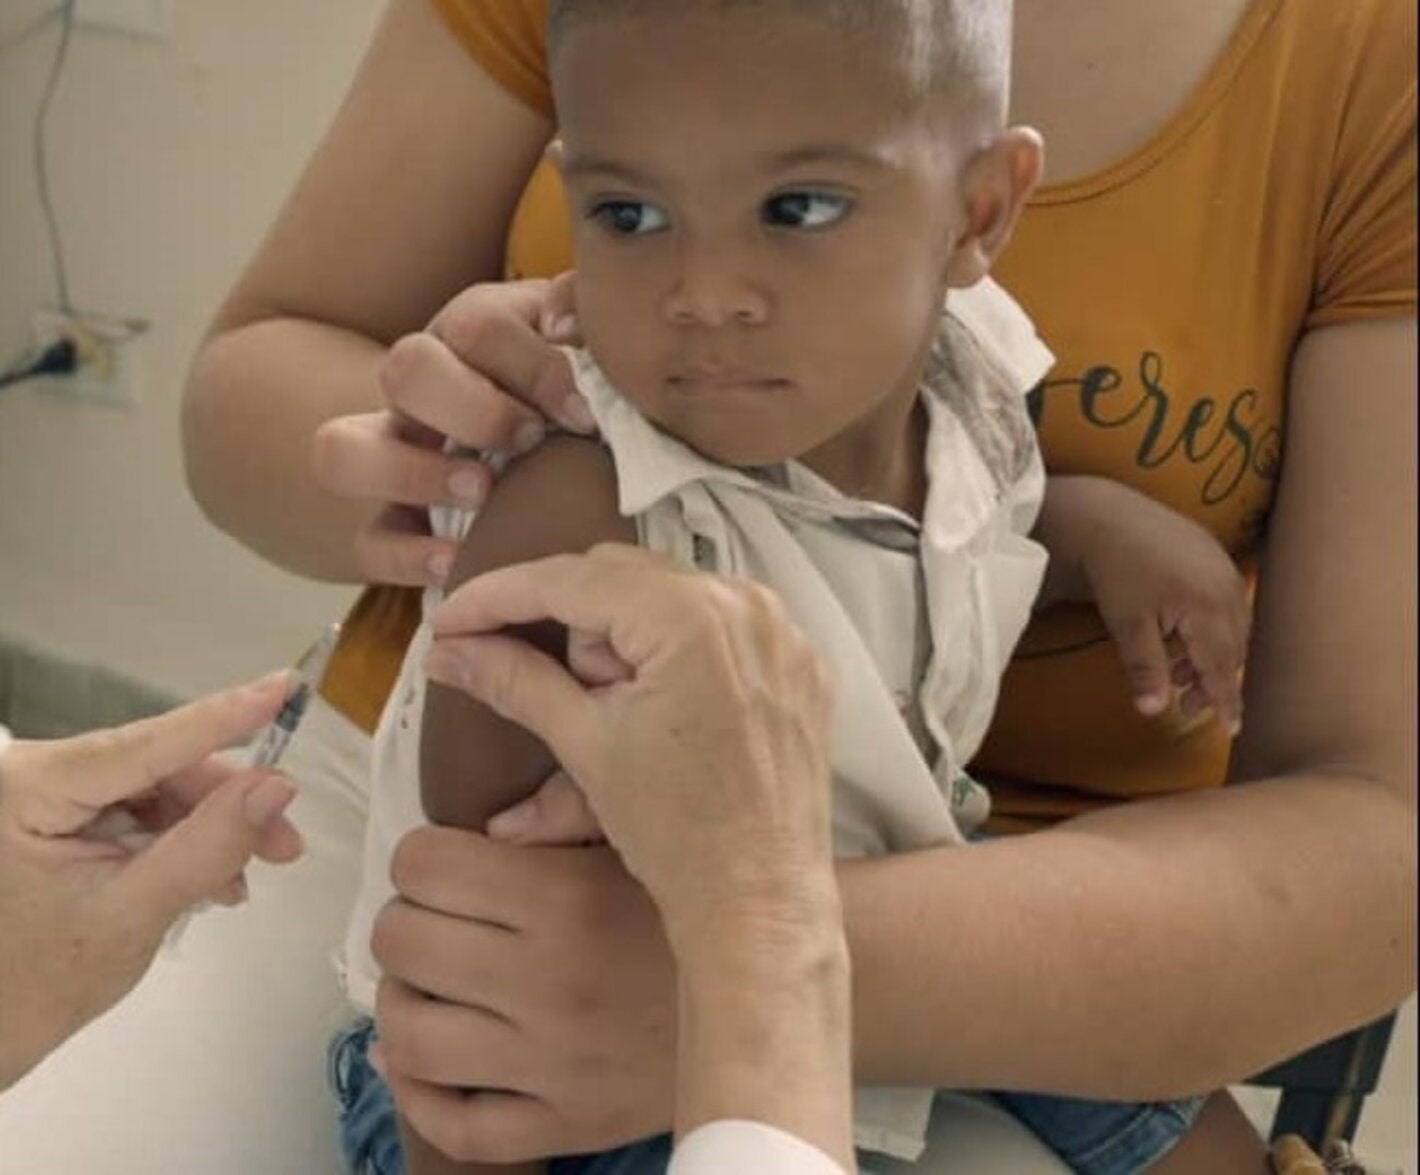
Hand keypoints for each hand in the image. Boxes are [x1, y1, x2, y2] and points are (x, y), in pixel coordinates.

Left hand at [0, 674, 302, 1090]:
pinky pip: (138, 817)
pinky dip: (181, 847)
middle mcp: (33, 776)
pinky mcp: (57, 824)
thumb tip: (277, 786)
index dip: (224, 717)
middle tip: (287, 846)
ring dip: (210, 832)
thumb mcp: (133, 915)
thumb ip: (208, 845)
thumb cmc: (35, 987)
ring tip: (242, 883)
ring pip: (156, 794)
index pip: (147, 744)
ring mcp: (45, 800)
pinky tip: (212, 883)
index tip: (285, 687)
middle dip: (226, 805)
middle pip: (158, 770)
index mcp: (30, 787)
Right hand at [309, 273, 588, 587]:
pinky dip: (407, 555)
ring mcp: (396, 456)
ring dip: (413, 471)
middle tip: (531, 439)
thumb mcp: (593, 345)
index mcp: (472, 335)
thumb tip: (563, 326)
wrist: (567, 446)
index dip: (534, 368)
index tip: (584, 413)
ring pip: (342, 449)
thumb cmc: (584, 392)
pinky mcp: (394, 527)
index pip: (475, 327)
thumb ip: (584, 316)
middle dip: (472, 408)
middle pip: (404, 369)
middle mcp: (422, 389)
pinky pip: (369, 541)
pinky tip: (457, 561)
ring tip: (482, 492)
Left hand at [370, 828, 676, 1162]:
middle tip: (439, 918)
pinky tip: (426, 1056)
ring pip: (408, 1034)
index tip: (444, 864)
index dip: (422, 858)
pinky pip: (455, 1126)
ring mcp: (550, 1064)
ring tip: (434, 981)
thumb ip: (561, 807)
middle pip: (401, 942)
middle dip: (407, 920)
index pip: (423, 866)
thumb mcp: (639, 832)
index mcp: (563, 898)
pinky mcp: (563, 1125)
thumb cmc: (696, 902)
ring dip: (404, 999)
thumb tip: (479, 830)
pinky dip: (418, 1092)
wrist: (772, 992)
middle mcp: (546, 984)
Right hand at [416, 544, 848, 1163]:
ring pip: (669, 596)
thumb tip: (447, 650)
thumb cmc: (672, 831)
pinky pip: (720, 624)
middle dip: (571, 626)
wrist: (760, 900)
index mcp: (691, 616)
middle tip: (556, 691)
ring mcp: (782, 629)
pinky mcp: (800, 660)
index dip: (499, 596)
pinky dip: (678, 651)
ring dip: (625, 640)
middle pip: (621, 578)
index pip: (572, 580)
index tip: (449, 619)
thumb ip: (515, 680)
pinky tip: (663, 711)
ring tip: (618, 713)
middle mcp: (747, 602)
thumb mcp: (585, 744)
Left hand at [1044, 476, 1249, 732]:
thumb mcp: (1127, 625)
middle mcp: (1227, 589)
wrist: (1107, 515)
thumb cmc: (1115, 572)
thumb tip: (1155, 712)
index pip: (1222, 666)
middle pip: (1233, 649)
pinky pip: (1226, 603)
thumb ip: (1146, 669)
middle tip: (1189, 705)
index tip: (1231, 729)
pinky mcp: (1216, 555)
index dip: (1226, 699)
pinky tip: (1183, 638)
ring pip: (1232, 627)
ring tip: (1179, 675)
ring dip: (1211, 655)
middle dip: (1215, 681)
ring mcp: (1225, 569)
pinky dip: (1210, 629)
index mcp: (1208, 608)